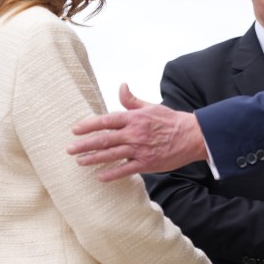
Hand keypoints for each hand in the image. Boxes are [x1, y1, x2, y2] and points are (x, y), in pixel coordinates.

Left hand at [68, 84, 206, 180]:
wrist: (193, 136)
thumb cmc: (171, 120)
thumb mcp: (150, 106)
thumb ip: (132, 100)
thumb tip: (121, 86)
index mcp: (134, 118)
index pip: (106, 120)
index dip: (89, 125)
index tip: (75, 130)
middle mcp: (134, 133)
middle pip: (104, 139)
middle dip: (84, 144)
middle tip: (69, 149)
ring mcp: (140, 149)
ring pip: (111, 154)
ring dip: (93, 158)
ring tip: (80, 161)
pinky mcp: (147, 163)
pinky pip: (126, 169)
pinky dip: (112, 174)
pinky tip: (100, 177)